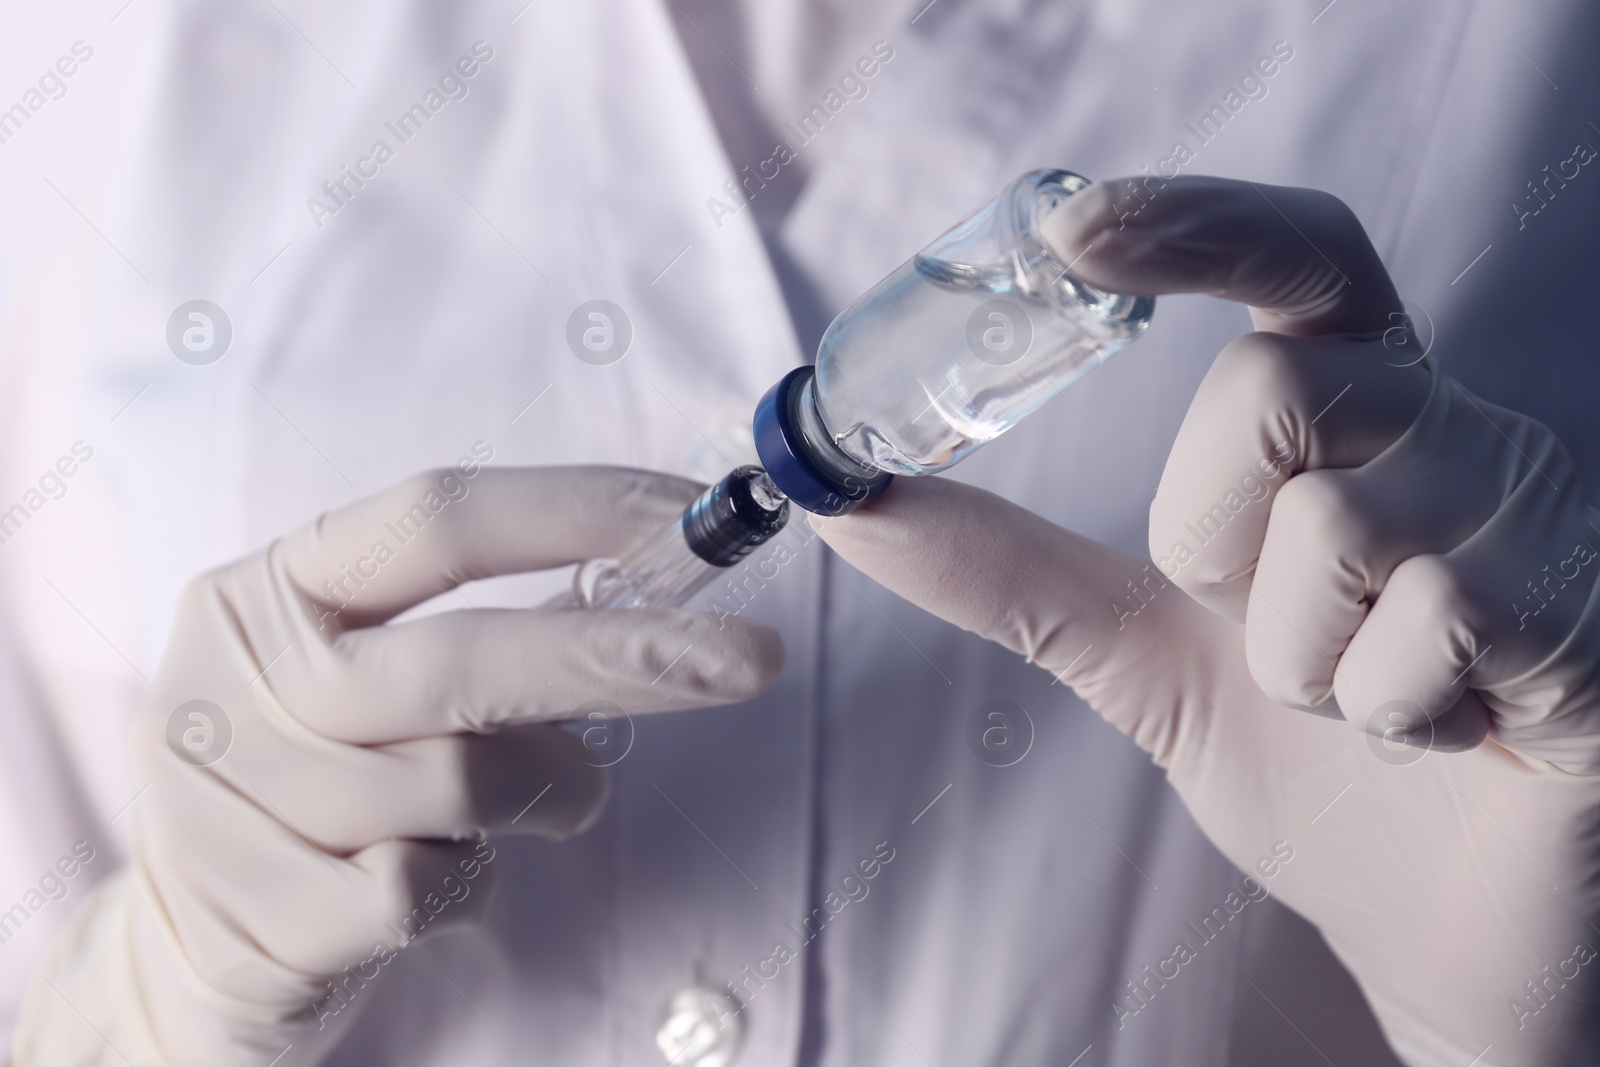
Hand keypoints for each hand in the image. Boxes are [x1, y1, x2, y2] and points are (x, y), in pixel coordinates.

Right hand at [16, 466, 782, 1066]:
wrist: (183, 947)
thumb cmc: (308, 788)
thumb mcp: (364, 685)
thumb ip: (481, 637)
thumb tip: (651, 594)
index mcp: (267, 592)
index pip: (437, 518)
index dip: (577, 508)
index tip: (692, 517)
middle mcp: (233, 680)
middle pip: (465, 654)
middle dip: (625, 654)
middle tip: (750, 660)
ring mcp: (231, 801)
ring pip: (463, 781)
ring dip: (545, 793)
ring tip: (541, 802)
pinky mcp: (260, 915)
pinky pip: (432, 886)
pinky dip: (473, 881)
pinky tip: (443, 874)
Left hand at [816, 176, 1599, 1065]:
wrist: (1441, 930)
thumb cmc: (1313, 768)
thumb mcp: (1142, 651)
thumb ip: (1013, 572)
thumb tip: (848, 506)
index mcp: (1359, 415)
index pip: (1292, 257)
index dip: (1189, 224)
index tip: (1068, 228)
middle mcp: (1456, 434)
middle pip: (1275, 385)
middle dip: (1209, 533)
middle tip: (1254, 619)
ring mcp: (1539, 517)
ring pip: (1339, 523)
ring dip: (1300, 662)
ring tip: (1360, 705)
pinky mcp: (1593, 616)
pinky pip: (1438, 621)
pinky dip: (1389, 713)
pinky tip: (1445, 741)